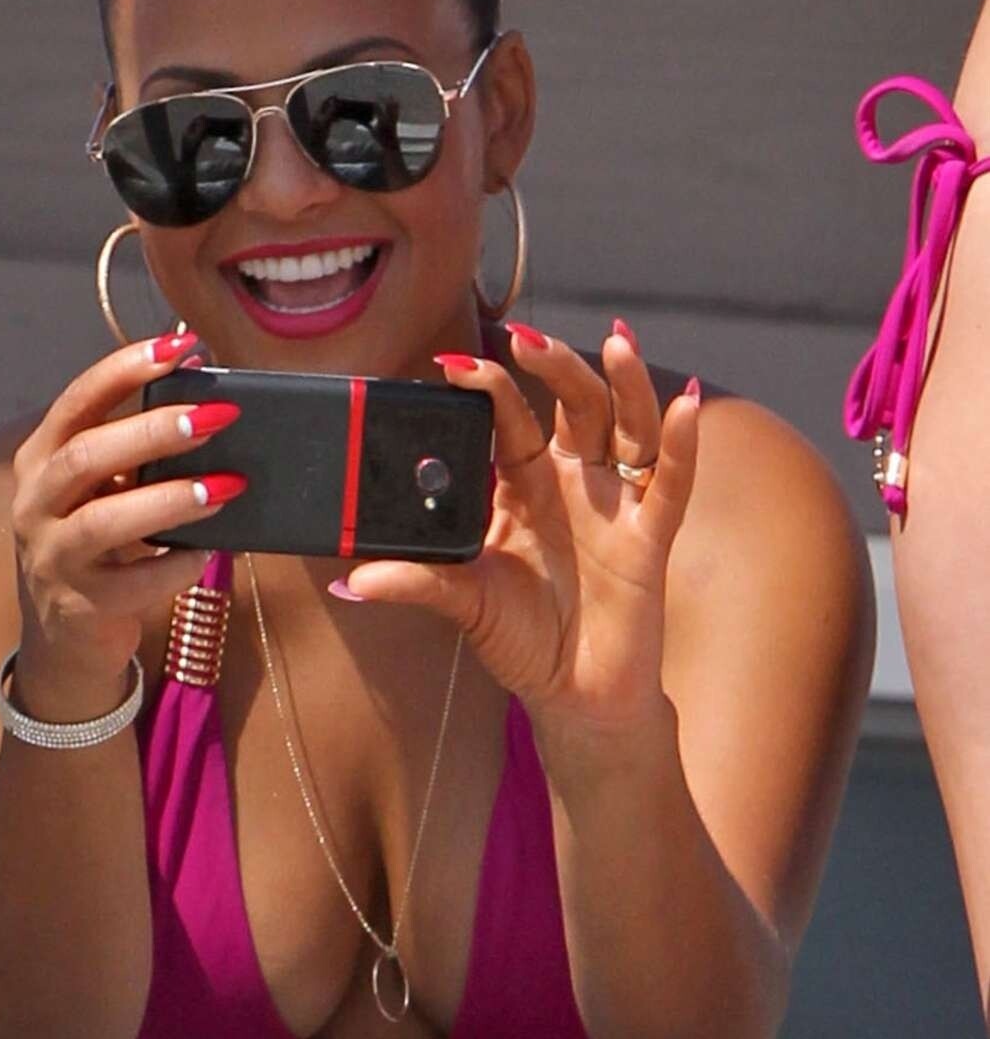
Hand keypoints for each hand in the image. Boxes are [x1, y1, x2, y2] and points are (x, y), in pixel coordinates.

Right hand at [9, 331, 245, 712]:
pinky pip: (135, 582)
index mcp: (42, 459)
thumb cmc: (96, 546)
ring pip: (104, 520)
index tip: (181, 346)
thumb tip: (206, 398)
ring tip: (227, 486)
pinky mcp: (80, 606)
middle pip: (86, 454)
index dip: (126, 369)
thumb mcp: (101, 492)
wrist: (64, 638)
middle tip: (217, 417)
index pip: (77, 401)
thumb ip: (135, 452)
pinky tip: (208, 552)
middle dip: (154, 430)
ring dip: (171, 498)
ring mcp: (52, 557)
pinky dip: (177, 564)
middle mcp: (36, 503)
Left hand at [341, 324, 700, 742]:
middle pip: (573, 406)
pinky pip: (669, 485)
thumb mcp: (463, 604)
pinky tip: (688, 406)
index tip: (457, 364)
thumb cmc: (521, 640)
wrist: (573, 697)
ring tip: (616, 343)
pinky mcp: (649, 538)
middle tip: (530, 340)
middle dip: (556, 368)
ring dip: (625, 384)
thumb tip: (350, 581)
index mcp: (523, 486)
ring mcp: (614, 504)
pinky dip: (683, 446)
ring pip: (626, 427)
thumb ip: (417, 583)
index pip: (510, 421)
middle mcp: (573, 483)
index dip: (490, 389)